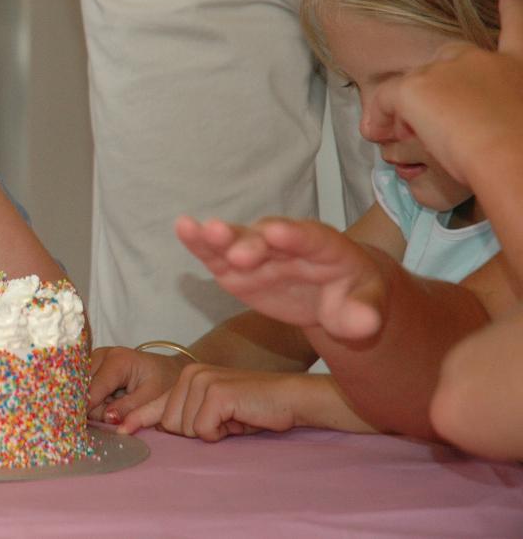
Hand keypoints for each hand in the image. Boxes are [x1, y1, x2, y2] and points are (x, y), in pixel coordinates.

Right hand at [88, 346, 188, 425]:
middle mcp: (101, 355)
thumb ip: (129, 408)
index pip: (93, 389)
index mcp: (117, 360)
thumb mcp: (151, 398)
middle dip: (94, 408)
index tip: (85, 429)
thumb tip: (107, 418)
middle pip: (83, 388)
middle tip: (115, 415)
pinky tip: (109, 400)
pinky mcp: (92, 365)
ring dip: (94, 404)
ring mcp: (94, 359)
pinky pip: (83, 387)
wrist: (167, 369)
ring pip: (80, 389)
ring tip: (116, 405)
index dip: (88, 410)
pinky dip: (94, 399)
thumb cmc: (162, 382)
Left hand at [124, 366, 306, 440]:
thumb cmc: (252, 408)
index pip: (156, 403)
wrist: (289, 398)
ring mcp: (201, 381)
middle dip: (195, 432)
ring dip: (210, 432)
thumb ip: (186, 414)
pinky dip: (221, 433)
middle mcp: (189, 374)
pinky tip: (237, 419)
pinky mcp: (215, 393)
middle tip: (224, 421)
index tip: (118, 430)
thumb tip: (158, 428)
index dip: (137, 419)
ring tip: (231, 419)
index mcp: (186, 376)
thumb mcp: (213, 410)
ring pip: (184, 428)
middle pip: (169, 423)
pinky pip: (203, 430)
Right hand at [175, 215, 385, 339]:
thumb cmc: (353, 297)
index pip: (312, 238)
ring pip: (238, 240)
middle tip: (238, 254)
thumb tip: (364, 323)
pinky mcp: (236, 268)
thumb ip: (363, 314)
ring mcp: (259, 253)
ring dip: (221, 237)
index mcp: (327, 248)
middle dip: (253, 244)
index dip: (296, 235)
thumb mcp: (367, 307)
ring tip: (201, 230)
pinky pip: (216, 254)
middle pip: (268, 238)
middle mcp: (288, 242)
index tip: (279, 233)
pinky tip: (183, 228)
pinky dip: (199, 242)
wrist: (335, 295)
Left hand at [375, 0, 522, 187]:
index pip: (515, 31)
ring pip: (415, 85)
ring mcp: (446, 70)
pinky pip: (386, 100)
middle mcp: (480, 60)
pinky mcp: (418, 88)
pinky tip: (381, 133)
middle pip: (446, 60)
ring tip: (422, 140)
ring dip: (413, 112)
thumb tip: (475, 126)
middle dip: (438, 84)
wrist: (515, 159)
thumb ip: (502, 110)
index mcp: (517, 67)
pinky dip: (381, 118)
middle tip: (443, 118)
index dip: (511, 13)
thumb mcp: (519, 117)